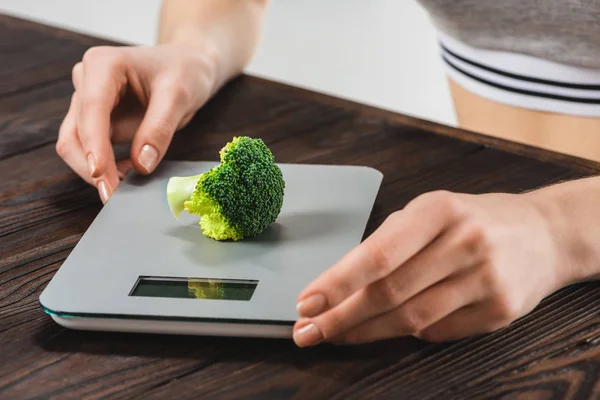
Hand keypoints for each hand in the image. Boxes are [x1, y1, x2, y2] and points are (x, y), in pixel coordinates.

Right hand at [56, 42, 217, 202]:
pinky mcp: (97, 121)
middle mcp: (87, 81)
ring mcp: (89, 102)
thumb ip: (159, 128)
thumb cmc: (185, 71)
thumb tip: (142, 165)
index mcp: (103, 65)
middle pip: (74, 133)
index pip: (91, 110)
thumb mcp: (179, 95)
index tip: (101, 174)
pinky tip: (130, 173)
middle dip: (92, 167)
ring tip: (126, 185)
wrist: (189, 66)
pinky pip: (92, 150)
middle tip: (115, 195)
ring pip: (75, 145)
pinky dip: (106, 167)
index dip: (94, 146)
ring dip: (96, 170)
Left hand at [293, 190, 574, 345]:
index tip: (307, 303)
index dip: (337, 283)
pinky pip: (438, 332)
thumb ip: (389, 243)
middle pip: (389, 292)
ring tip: (337, 335)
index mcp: (438, 210)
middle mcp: (464, 242)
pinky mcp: (500, 310)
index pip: (378, 255)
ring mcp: (486, 279)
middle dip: (341, 317)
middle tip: (309, 331)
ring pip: (411, 319)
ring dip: (366, 332)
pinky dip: (409, 333)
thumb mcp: (429, 212)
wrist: (542, 234)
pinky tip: (392, 328)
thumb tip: (338, 284)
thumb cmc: (471, 220)